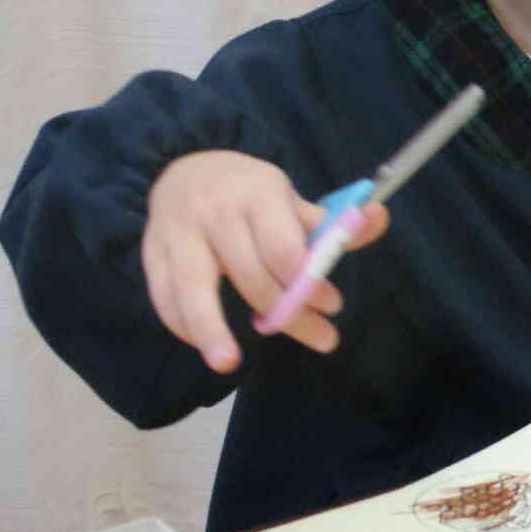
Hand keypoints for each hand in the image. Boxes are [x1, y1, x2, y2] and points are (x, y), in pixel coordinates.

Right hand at [142, 151, 388, 373]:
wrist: (183, 167)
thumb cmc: (249, 193)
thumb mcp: (292, 199)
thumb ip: (334, 221)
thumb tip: (378, 217)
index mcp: (257, 194)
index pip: (283, 249)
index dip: (309, 283)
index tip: (333, 305)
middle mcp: (215, 213)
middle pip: (250, 276)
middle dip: (286, 313)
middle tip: (320, 335)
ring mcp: (178, 235)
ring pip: (193, 288)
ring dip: (211, 329)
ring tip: (228, 363)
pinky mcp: (152, 255)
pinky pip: (164, 296)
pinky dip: (184, 325)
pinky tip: (209, 345)